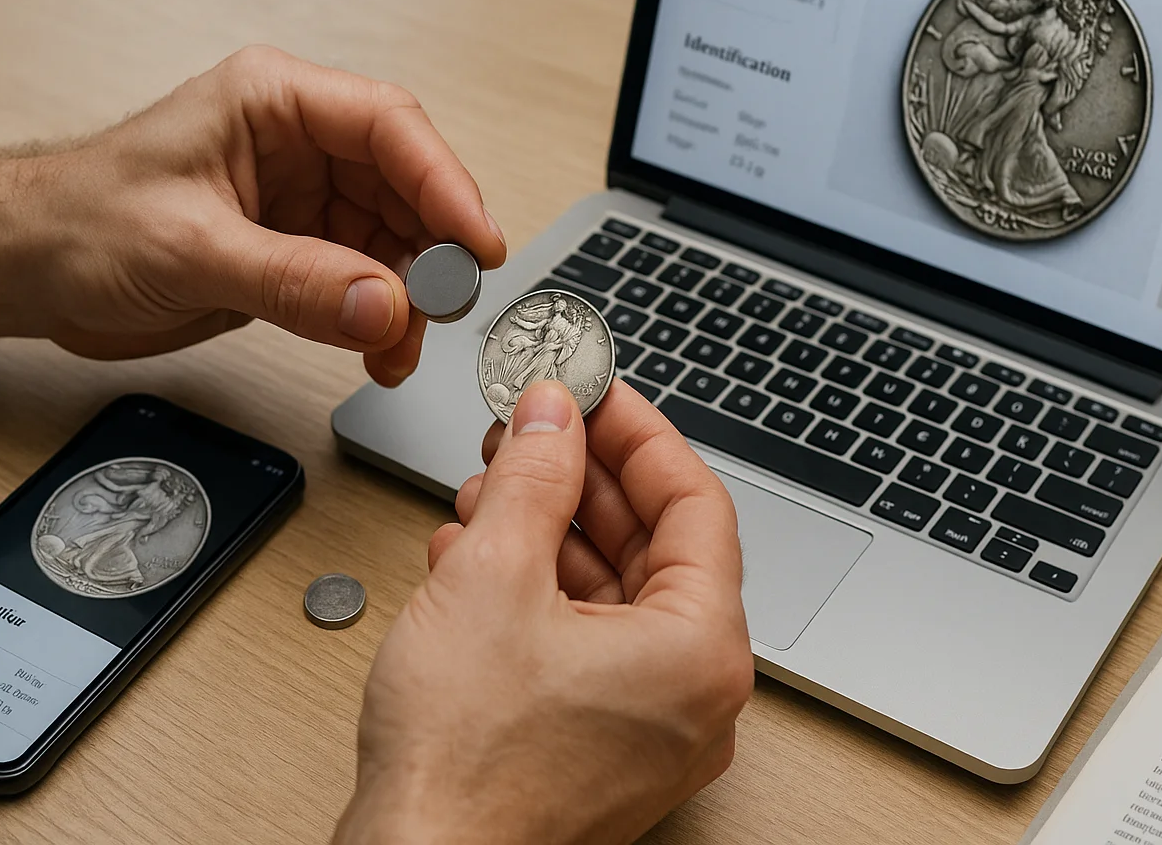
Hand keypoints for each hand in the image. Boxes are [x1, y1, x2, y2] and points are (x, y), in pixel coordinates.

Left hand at [0, 45, 504, 384]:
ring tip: (401, 345)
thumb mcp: (189, 248)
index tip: (475, 244)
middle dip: (432, 250)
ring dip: (409, 296)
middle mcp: (299, 145)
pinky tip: (378, 350)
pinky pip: (365, 281)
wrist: (29, 269)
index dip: (444, 183)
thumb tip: (384, 304)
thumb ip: (293, 278)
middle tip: (445, 305)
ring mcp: (303, 200)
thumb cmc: (79, 222)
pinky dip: (381, 319)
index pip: (388, 127)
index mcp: (273, 102)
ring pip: (395, 241)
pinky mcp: (298, 252)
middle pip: (406, 186)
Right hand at [335, 380, 753, 844]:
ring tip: (489, 492)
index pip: (694, 502)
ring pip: (612, 595)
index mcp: (699, 650)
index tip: (594, 394)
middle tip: (533, 434)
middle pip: (653, 546)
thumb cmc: (462, 768)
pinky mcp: (601, 748)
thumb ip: (533, 478)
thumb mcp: (493, 577)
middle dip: (582, 481)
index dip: (638, 433)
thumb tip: (553, 415)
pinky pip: (587, 644)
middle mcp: (692, 695)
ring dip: (549, 533)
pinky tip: (475, 560)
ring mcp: (649, 729)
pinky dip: (537, 593)